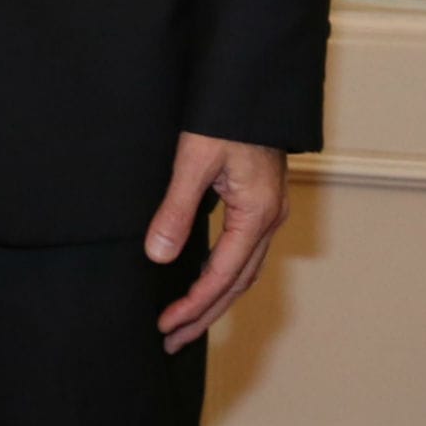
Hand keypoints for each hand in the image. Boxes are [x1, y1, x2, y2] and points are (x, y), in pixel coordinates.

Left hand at [146, 132, 288, 352]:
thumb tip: (157, 256)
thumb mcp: (194, 159)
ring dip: (215, 300)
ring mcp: (268, 212)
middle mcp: (269, 220)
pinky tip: (203, 281)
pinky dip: (223, 276)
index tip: (167, 326)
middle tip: (172, 340)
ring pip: (244, 272)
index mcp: (256, 214)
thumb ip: (176, 209)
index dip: (194, 305)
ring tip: (184, 323)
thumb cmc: (226, 115)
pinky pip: (244, 254)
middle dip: (205, 315)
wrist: (254, 85)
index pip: (223, 276)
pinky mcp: (260, 203)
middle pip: (238, 284)